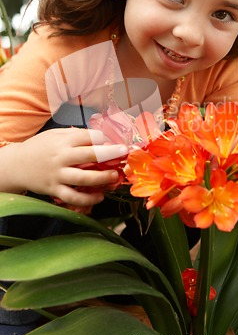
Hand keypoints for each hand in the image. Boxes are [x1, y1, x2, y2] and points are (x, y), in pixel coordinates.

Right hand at [1, 128, 127, 208]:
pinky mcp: (54, 190)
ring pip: (84, 179)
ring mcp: (58, 175)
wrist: (16, 165)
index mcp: (63, 141)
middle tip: (124, 153)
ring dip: (102, 178)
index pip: (88, 137)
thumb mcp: (55, 134)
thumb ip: (76, 134)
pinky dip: (88, 200)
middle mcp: (61, 157)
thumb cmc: (40, 148)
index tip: (118, 141)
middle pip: (90, 155)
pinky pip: (73, 197)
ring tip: (114, 177)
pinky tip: (100, 197)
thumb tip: (100, 135)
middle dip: (110, 154)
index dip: (105, 138)